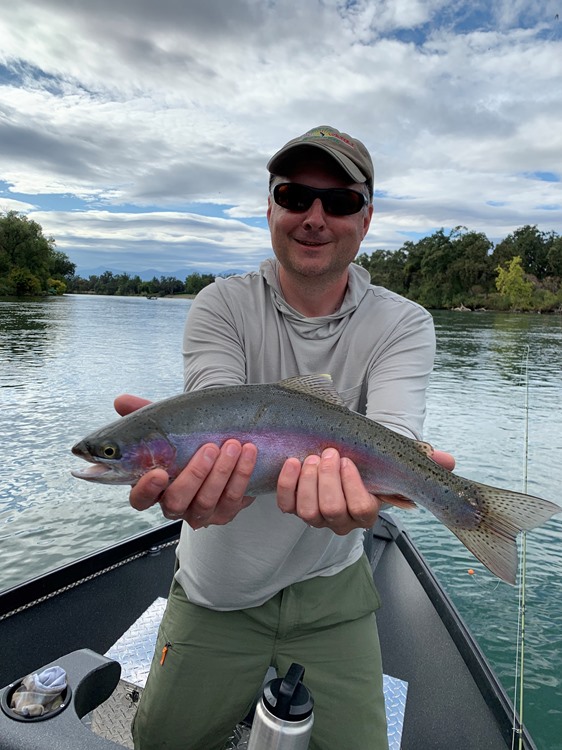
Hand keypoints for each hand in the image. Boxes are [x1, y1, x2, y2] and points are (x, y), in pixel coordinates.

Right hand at [114, 394, 257, 528]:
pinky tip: (249, 454)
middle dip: (195, 476)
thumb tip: (121, 401)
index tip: (158, 473)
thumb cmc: (188, 438)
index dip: (146, 490)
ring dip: (222, 473)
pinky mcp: (225, 511)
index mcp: (153, 487)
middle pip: (177, 502)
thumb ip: (144, 413)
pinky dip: (242, 475)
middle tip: (210, 449)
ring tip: (233, 445)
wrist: (222, 441)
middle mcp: (174, 504)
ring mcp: (200, 511)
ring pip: (207, 502)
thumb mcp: (168, 424)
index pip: (140, 500)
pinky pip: (233, 500)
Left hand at [275, 446, 456, 535]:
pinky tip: (292, 462)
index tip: (348, 459)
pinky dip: (287, 484)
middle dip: (328, 480)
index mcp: (367, 512)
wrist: (341, 456)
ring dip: (308, 481)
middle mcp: (342, 521)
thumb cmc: (368, 461)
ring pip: (308, 511)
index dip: (352, 486)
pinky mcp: (294, 507)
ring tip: (311, 457)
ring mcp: (316, 517)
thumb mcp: (393, 459)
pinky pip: (286, 505)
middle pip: (331, 511)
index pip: (362, 509)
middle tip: (329, 453)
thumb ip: (421, 461)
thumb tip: (448, 460)